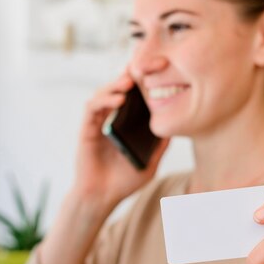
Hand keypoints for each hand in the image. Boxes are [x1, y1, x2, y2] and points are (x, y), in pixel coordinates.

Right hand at [73, 73, 168, 208]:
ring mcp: (100, 121)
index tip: (164, 68)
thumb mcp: (150, 162)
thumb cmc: (124, 181)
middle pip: (121, 86)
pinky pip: (93, 108)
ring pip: (106, 92)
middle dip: (134, 73)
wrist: (102, 197)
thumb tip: (176, 127)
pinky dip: (104, 100)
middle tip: (149, 66)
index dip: (147, 78)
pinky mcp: (87, 129)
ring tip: (130, 82)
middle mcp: (113, 117)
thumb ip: (160, 145)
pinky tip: (118, 100)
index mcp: (128, 122)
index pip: (137, 93)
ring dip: (116, 84)